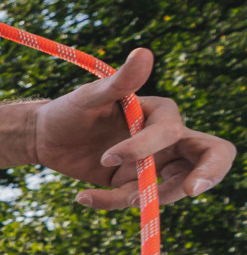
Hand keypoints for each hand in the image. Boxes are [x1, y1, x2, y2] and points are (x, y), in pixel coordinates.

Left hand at [34, 49, 235, 208]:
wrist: (45, 137)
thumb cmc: (69, 110)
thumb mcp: (89, 97)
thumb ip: (120, 82)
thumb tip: (143, 52)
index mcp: (161, 116)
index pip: (173, 133)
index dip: (153, 146)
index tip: (116, 160)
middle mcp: (166, 140)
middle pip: (209, 157)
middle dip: (209, 174)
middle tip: (191, 191)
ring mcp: (154, 163)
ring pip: (171, 189)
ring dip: (136, 197)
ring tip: (89, 194)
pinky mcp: (137, 183)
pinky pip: (136, 200)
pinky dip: (110, 202)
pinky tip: (82, 197)